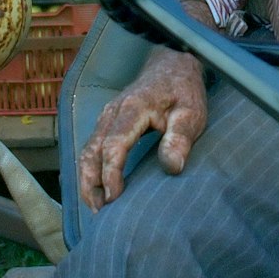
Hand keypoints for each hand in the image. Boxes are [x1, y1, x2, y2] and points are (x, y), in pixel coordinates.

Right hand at [77, 47, 207, 211]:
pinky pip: (91, 146)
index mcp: (132, 109)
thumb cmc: (183, 91)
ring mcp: (107, 116)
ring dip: (87, 179)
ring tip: (96, 207)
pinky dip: (90, 169)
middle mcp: (112, 112)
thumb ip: (180, 138)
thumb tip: (171, 167)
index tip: (115, 199)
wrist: (172, 65)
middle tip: (99, 212)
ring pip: (87, 150)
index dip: (110, 174)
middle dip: (91, 184)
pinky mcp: (107, 121)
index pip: (112, 146)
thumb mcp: (191, 113)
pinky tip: (97, 188)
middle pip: (91, 151)